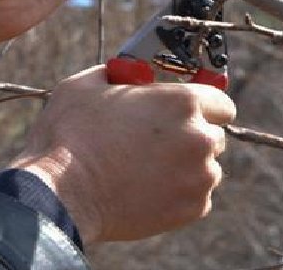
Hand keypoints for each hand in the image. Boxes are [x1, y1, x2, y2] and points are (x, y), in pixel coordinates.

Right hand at [10, 66, 236, 242]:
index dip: (203, 107)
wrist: (61, 194)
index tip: (189, 114)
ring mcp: (199, 177)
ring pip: (206, 169)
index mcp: (183, 102)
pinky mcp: (191, 209)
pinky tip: (147, 190)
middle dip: (192, 137)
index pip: (221, 103)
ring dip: (186, 168)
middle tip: (159, 143)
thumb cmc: (71, 135)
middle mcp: (200, 138)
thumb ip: (119, 74)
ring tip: (148, 170)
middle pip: (215, 136)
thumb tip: (126, 73)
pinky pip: (196, 197)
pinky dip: (178, 195)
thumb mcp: (88, 85)